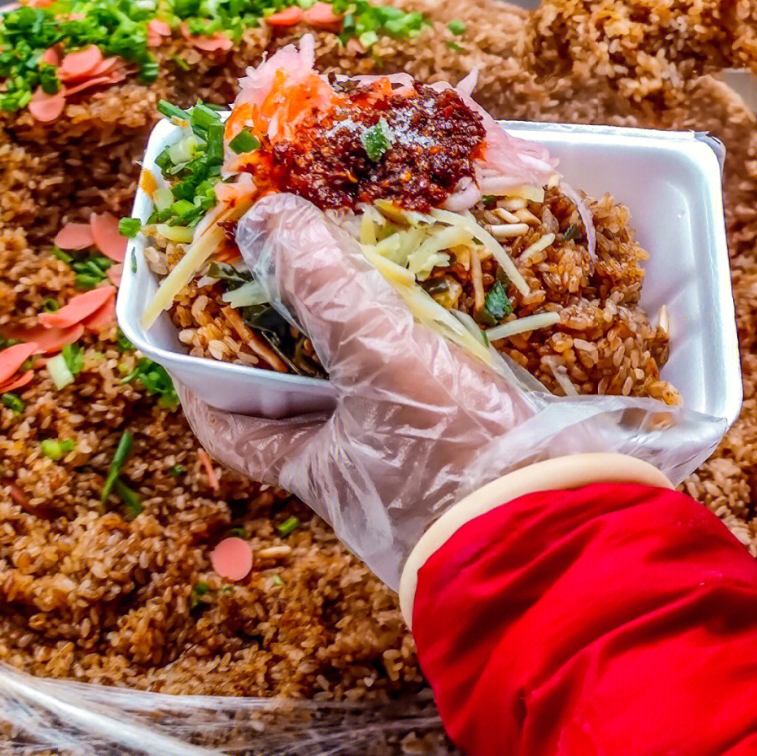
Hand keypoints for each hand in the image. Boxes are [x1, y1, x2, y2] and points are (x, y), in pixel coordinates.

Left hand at [178, 195, 719, 587]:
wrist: (566, 536)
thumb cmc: (456, 463)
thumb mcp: (380, 358)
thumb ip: (324, 286)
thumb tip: (267, 218)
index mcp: (317, 466)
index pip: (230, 432)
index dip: (201, 384)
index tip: (190, 335)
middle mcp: (361, 472)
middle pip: (305, 399)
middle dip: (300, 338)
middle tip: (300, 270)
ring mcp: (421, 467)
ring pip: (377, 390)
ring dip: (376, 335)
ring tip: (379, 267)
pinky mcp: (478, 455)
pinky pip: (442, 391)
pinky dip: (442, 348)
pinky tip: (460, 303)